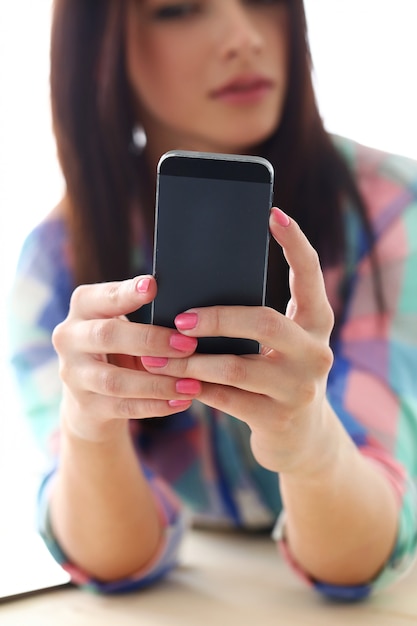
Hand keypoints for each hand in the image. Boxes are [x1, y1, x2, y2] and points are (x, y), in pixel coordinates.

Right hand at [52, 275, 200, 441]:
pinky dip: (155, 406)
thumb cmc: (119, 348)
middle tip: (188, 345)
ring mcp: (74, 375)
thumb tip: (191, 315)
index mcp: (83, 308)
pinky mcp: (86, 406)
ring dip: (157, 383)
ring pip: (115, 380)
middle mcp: (69, 338)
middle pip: (107, 336)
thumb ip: (145, 314)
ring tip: (191, 384)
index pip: (102, 296)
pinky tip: (181, 402)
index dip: (126, 292)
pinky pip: (123, 407)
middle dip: (150, 340)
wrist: (90, 398)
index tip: (152, 285)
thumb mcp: (124, 325)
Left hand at [142, 208, 334, 474]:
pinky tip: (176, 383)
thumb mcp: (280, 346)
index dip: (295, 243)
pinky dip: (197, 388)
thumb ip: (254, 321)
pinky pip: (227, 399)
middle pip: (262, 321)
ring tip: (157, 356)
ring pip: (236, 366)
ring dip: (190, 361)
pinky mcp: (278, 418)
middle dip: (215, 317)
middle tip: (179, 317)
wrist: (303, 439)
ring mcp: (300, 388)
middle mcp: (316, 352)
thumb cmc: (279, 376)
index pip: (310, 275)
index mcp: (317, 323)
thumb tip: (194, 292)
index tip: (273, 213)